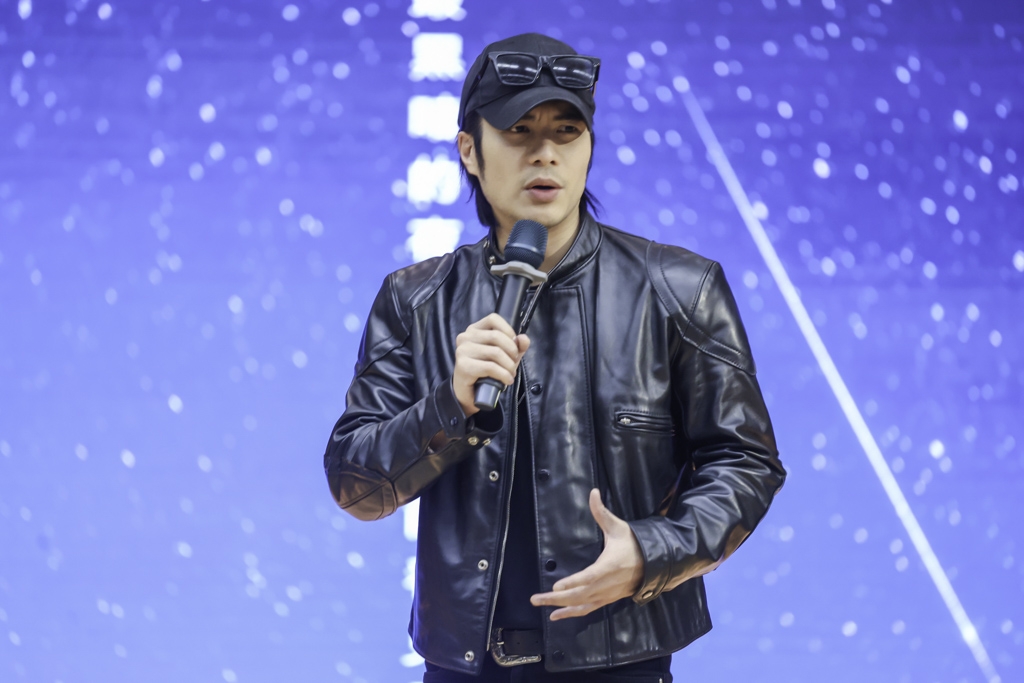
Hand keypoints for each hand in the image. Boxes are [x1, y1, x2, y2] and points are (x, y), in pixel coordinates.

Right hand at [452, 313, 529, 416]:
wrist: (470, 395)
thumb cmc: (486, 372)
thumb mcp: (505, 357)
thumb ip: (516, 346)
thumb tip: (523, 339)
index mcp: (474, 330)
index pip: (493, 318)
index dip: (508, 331)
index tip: (514, 346)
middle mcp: (465, 337)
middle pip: (496, 336)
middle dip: (512, 351)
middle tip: (514, 364)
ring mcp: (462, 351)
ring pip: (495, 352)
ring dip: (509, 366)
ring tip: (510, 374)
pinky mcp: (463, 366)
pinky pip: (490, 367)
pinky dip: (503, 375)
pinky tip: (506, 380)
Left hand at [530, 489, 643, 620]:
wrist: (653, 564)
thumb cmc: (633, 544)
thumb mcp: (618, 527)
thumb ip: (601, 512)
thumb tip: (593, 492)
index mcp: (609, 565)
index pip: (589, 577)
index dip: (573, 582)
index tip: (556, 585)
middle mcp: (607, 584)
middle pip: (579, 595)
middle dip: (556, 598)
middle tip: (535, 599)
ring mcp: (606, 595)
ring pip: (581, 604)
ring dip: (560, 607)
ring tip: (541, 605)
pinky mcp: (606, 600)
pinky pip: (587, 609)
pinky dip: (572, 614)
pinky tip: (557, 616)